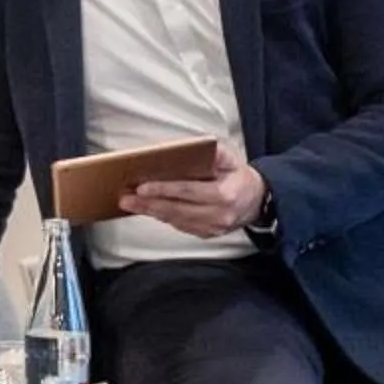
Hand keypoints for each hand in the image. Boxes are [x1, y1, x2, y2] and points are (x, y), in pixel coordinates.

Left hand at [123, 140, 264, 238]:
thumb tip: (190, 148)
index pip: (189, 191)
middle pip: (177, 209)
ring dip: (150, 212)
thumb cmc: (239, 176)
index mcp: (225, 195)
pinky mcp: (207, 234)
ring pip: (175, 220)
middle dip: (148, 204)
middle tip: (126, 198)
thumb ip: (214, 153)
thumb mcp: (232, 159)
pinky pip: (180, 226)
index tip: (142, 187)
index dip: (164, 189)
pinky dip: (162, 217)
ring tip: (130, 204)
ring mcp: (213, 228)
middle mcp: (219, 215)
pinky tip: (147, 210)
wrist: (257, 201)